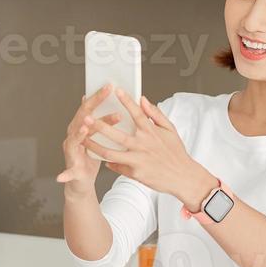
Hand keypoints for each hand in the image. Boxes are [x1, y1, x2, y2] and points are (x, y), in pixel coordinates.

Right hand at [55, 84, 122, 194]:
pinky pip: (68, 171)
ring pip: (73, 140)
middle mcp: (72, 137)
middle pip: (81, 119)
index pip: (88, 109)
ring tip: (86, 127)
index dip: (98, 97)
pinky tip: (60, 176)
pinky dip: (64, 174)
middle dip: (93, 105)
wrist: (81, 181)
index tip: (110, 87)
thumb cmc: (91, 158)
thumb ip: (99, 123)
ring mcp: (71, 152)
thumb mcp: (97, 137)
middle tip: (106, 93)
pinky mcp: (72, 170)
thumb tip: (104, 104)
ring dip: (79, 134)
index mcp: (80, 129)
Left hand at [81, 89, 215, 209]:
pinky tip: (98, 157)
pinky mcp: (136, 172)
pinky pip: (117, 166)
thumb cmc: (176, 152)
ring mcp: (138, 159)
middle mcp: (143, 145)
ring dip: (95, 146)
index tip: (116, 90)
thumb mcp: (170, 130)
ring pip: (111, 152)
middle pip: (116, 134)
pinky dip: (108, 162)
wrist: (183, 177)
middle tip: (86, 118)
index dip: (126, 101)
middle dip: (99, 126)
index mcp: (151, 132)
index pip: (137, 113)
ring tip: (82, 140)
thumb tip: (143, 99)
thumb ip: (155, 114)